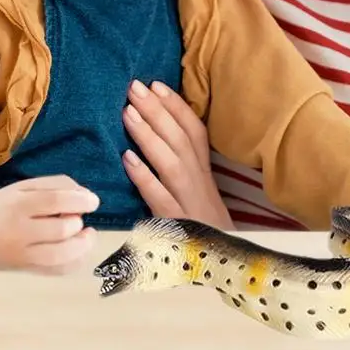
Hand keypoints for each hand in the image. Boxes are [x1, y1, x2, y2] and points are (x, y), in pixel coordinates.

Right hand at [0, 174, 100, 272]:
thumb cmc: (5, 204)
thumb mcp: (26, 186)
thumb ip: (58, 185)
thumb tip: (86, 196)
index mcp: (19, 204)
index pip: (55, 201)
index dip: (81, 200)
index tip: (93, 202)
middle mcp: (18, 231)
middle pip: (61, 230)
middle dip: (78, 221)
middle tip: (76, 216)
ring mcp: (19, 254)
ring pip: (59, 255)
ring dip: (82, 245)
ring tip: (86, 235)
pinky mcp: (22, 268)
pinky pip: (54, 271)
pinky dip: (74, 262)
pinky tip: (78, 251)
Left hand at [122, 80, 233, 229]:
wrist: (222, 265)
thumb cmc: (204, 226)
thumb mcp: (200, 192)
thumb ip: (184, 166)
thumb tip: (160, 132)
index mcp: (205, 173)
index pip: (194, 131)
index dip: (177, 106)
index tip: (156, 84)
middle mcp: (200, 183)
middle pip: (180, 140)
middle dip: (158, 111)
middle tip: (134, 87)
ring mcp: (190, 203)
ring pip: (171, 162)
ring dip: (149, 135)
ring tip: (128, 112)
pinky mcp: (178, 223)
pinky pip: (160, 197)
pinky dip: (145, 177)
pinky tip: (126, 160)